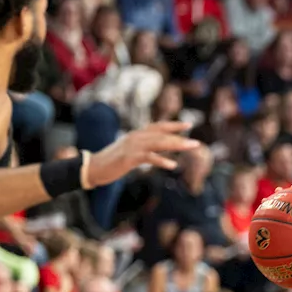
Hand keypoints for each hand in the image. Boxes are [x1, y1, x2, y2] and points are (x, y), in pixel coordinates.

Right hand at [84, 121, 200, 186]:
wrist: (94, 167)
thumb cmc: (112, 162)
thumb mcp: (130, 152)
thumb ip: (143, 149)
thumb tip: (156, 151)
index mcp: (137, 134)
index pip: (158, 126)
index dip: (173, 125)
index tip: (189, 124)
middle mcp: (136, 137)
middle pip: (162, 135)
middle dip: (181, 138)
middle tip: (197, 143)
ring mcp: (133, 146)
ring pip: (159, 143)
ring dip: (177, 145)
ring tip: (191, 147)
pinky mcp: (129, 158)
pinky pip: (149, 157)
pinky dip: (161, 160)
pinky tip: (173, 165)